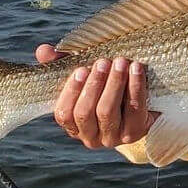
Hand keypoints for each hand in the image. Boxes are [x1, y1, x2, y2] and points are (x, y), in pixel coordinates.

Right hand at [36, 44, 156, 148]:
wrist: (144, 101)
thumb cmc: (105, 85)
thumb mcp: (84, 74)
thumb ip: (61, 63)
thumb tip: (43, 50)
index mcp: (73, 125)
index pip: (64, 114)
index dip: (70, 92)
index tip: (80, 69)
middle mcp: (90, 137)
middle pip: (85, 113)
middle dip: (93, 85)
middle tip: (102, 62)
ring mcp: (113, 138)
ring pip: (108, 112)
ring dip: (113, 84)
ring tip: (119, 62)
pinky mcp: (135, 132)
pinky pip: (134, 110)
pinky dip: (135, 87)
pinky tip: (136, 69)